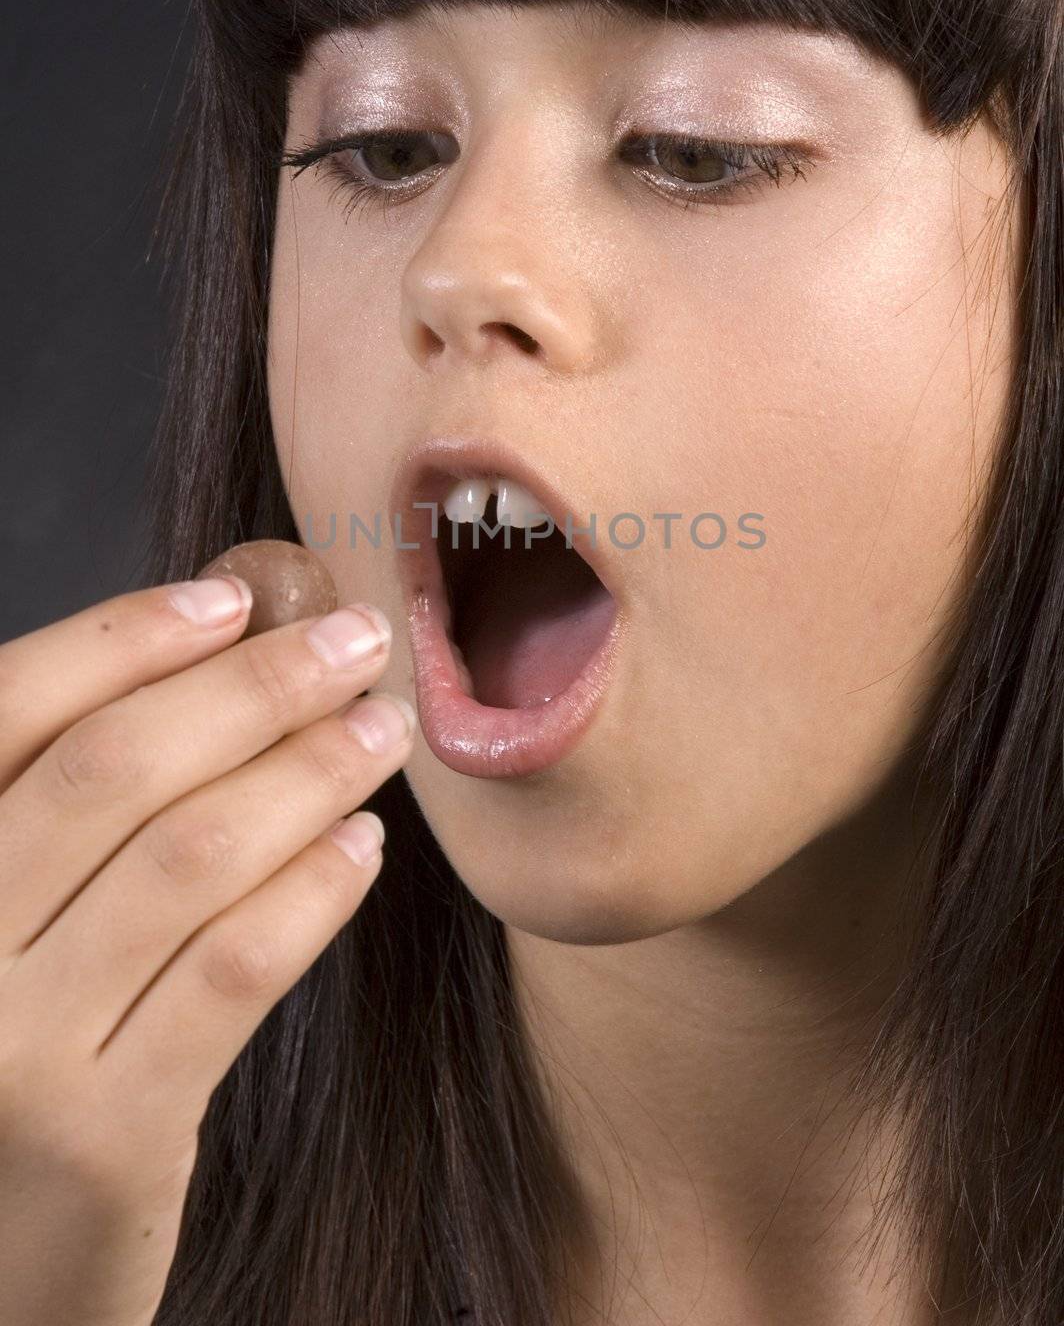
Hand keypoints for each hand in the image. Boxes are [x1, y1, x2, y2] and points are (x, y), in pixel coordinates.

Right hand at [0, 575, 413, 1325]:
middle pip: (115, 769)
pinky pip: (232, 970)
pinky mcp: (103, 1136)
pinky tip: (362, 849)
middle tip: (356, 644)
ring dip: (306, 774)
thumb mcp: (5, 925)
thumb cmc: (12, 1063)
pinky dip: (311, 891)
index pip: (10, 707)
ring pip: (188, 857)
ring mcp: (11, 1050)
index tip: (237, 596)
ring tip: (380, 734)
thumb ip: (67, 810)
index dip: (129, 632)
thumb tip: (218, 651)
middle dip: (253, 687)